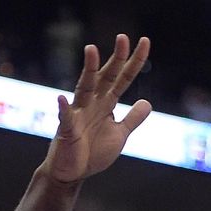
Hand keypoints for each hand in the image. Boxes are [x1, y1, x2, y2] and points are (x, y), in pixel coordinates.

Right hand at [41, 34, 151, 183]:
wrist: (73, 173)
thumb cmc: (93, 153)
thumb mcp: (120, 135)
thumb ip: (132, 118)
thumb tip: (147, 101)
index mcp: (106, 104)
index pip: (123, 79)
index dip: (134, 62)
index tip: (145, 42)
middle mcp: (92, 103)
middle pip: (106, 77)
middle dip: (115, 58)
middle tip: (123, 37)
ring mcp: (78, 114)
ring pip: (84, 88)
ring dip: (88, 70)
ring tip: (91, 50)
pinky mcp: (66, 130)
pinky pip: (64, 118)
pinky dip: (64, 109)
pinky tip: (63, 99)